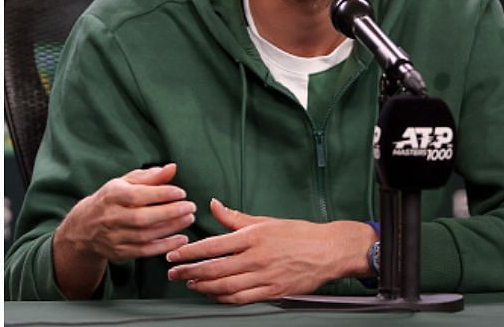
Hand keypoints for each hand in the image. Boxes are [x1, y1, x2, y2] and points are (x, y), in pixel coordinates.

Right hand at [53, 164, 195, 298]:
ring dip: (171, 228)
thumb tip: (172, 168)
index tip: (181, 192)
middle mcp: (110, 217)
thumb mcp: (125, 183)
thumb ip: (150, 177)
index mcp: (111, 195)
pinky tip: (181, 239)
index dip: (161, 194)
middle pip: (141, 218)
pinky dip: (165, 246)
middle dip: (169, 213)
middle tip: (190, 207)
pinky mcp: (119, 252)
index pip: (137, 195)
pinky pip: (145, 251)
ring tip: (189, 219)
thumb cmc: (111, 200)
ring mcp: (114, 237)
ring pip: (145, 235)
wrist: (84, 227)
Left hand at [165, 198, 374, 303]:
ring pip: (226, 287)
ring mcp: (265, 276)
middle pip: (215, 269)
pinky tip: (214, 295)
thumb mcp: (265, 220)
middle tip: (175, 273)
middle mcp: (257, 257)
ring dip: (204, 288)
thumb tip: (212, 205)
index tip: (174, 255)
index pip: (212, 246)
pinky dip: (225, 298)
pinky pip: (243, 298)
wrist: (329, 250)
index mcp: (252, 237)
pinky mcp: (274, 291)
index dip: (189, 253)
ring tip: (191, 284)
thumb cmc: (299, 234)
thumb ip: (234, 217)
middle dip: (190, 272)